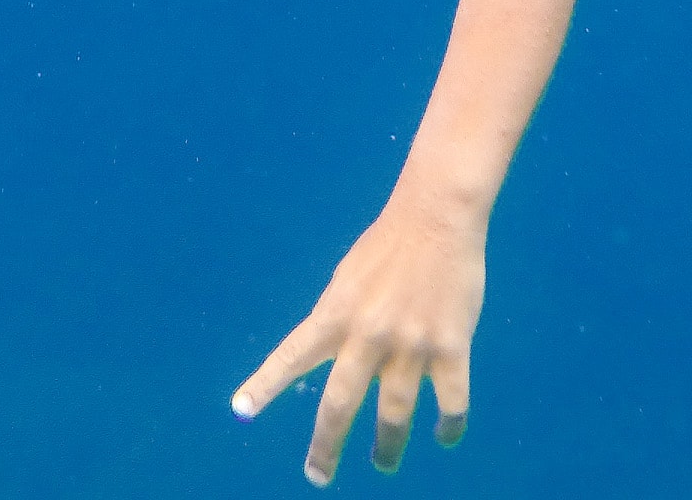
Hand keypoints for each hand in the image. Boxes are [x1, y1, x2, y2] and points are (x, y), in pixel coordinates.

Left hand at [231, 197, 483, 484]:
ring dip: (387, 447)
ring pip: (394, 415)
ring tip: (382, 464)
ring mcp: (410, 345)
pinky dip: (448, 428)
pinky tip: (444, 436)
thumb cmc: (386, 248)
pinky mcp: (451, 348)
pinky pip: (451, 403)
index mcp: (335, 313)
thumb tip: (328, 362)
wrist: (436, 219)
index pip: (290, 356)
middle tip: (316, 475)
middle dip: (326, 446)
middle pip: (339, 404)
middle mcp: (367, 334)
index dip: (264, 386)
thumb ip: (337, 323)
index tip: (240, 411)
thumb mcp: (346, 281)